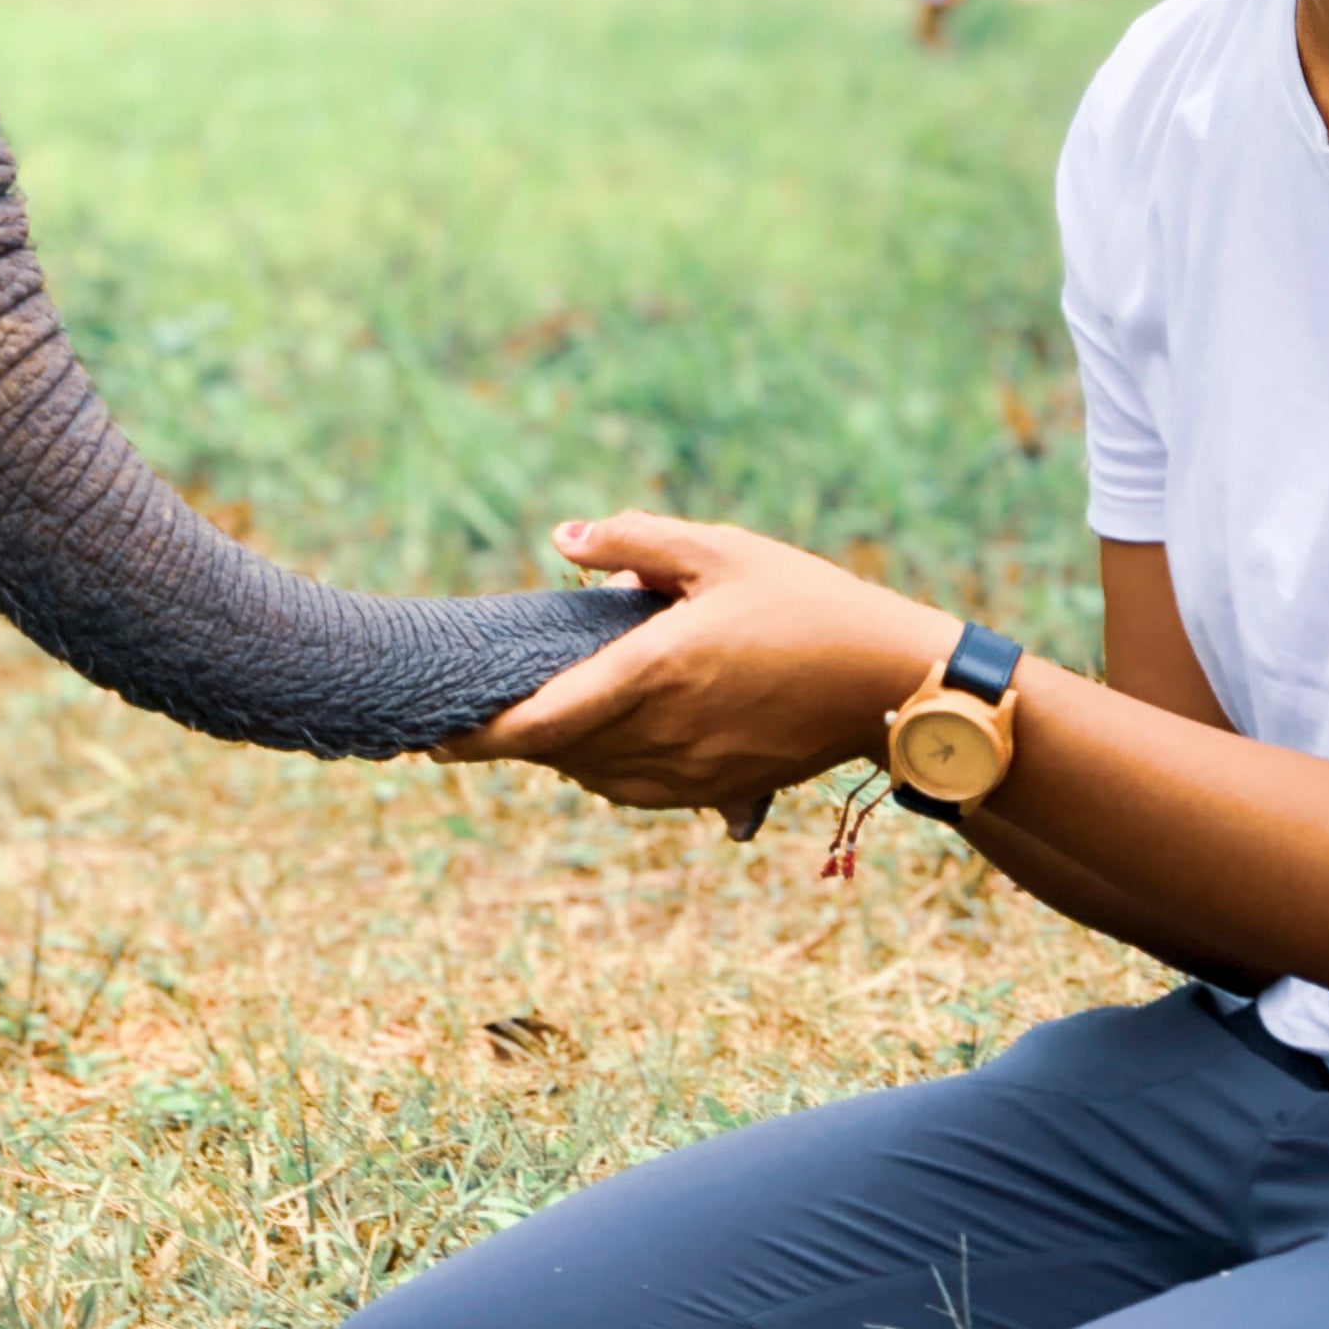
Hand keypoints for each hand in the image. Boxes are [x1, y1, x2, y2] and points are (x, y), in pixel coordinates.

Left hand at [440, 512, 959, 827]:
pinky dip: (605, 772)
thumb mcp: (720, 551)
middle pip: (560, 754)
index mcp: (654, 673)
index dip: (481, 737)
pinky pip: (637, 791)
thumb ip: (636, 542)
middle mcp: (665, 734)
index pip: (544, 722)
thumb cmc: (807, 603)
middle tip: (470, 719)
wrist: (892, 682)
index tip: (435, 735)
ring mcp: (693, 773)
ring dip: (559, 756)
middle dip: (513, 741)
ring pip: (595, 778)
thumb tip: (562, 537)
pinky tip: (603, 745)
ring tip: (534, 726)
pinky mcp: (720, 791)